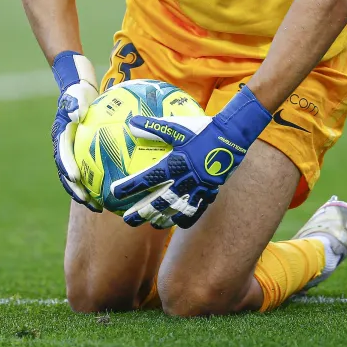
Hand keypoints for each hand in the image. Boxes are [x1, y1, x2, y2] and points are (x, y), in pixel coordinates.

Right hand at [50, 51, 100, 211]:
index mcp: (60, 137)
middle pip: (67, 174)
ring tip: (98, 207)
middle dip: (75, 189)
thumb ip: (74, 104)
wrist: (78, 94)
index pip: (62, 156)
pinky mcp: (82, 156)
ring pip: (77, 179)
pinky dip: (98, 184)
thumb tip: (76, 114)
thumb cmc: (78, 93)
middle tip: (87, 201)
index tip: (75, 178)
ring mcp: (72, 154)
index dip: (67, 168)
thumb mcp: (75, 94)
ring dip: (86, 194)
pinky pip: (90, 173)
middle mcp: (64, 149)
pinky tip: (113, 194)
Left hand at [111, 86, 271, 228]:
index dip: (130, 186)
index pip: (148, 179)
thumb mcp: (177, 126)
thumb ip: (153, 127)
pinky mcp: (210, 192)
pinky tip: (179, 222)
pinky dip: (187, 217)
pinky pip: (197, 210)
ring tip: (152, 223)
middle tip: (128, 220)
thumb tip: (130, 122)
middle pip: (160, 201)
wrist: (232, 136)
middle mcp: (185, 179)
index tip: (114, 193)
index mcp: (175, 164)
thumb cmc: (202, 129)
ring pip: (178, 210)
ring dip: (163, 218)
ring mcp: (199, 188)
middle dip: (142, 212)